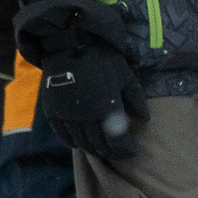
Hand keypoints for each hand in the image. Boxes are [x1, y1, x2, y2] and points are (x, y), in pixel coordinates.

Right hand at [17, 0, 146, 159]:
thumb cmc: (101, 59)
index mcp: (106, 109)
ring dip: (93, 150)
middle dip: (112, 153)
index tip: (133, 151)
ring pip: (81, 143)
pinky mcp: (53, 112)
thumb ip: (136, 99)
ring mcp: (67, 115)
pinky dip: (73, 143)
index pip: (117, 142)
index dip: (126, 150)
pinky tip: (81, 143)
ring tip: (102, 150)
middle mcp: (85, 117)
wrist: (69, 44)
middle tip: (119, 153)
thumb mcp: (125, 76)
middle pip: (99, 145)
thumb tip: (145, 119)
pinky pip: (64, 136)